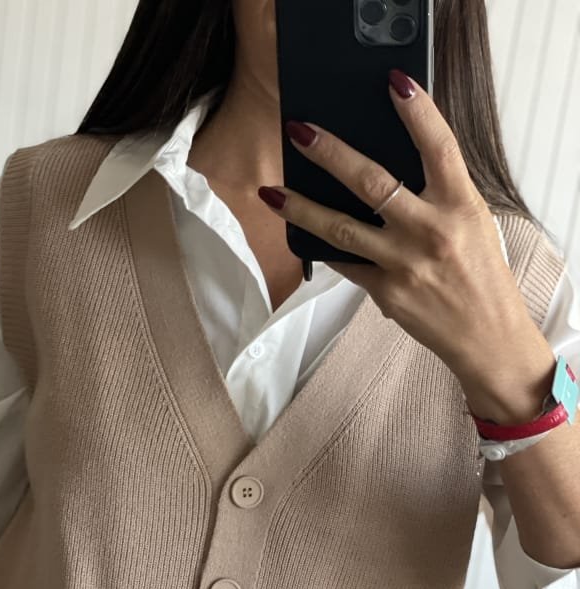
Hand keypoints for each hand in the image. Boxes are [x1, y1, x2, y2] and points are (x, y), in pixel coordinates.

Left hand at [258, 69, 542, 381]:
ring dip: (302, 208)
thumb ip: (440, 193)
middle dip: (331, 154)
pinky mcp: (385, 292)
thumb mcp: (473, 222)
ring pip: (342, 229)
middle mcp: (430, 232)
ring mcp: (404, 264)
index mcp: (460, 206)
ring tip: (271, 193)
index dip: (419, 113)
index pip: (440, 148)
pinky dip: (323, 248)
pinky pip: (345, 264)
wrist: (484, 335)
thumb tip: (391, 165)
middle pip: (373, 183)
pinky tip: (299, 233)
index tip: (395, 83)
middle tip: (300, 132)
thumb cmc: (479, 273)